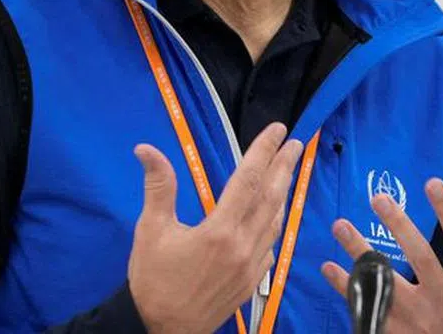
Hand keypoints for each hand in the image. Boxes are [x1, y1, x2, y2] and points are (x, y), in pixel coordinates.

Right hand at [128, 122, 304, 333]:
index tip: (277, 130)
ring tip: (289, 172)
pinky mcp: (252, 281)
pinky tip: (274, 215)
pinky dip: (275, 223)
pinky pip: (271, 244)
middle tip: (296, 143)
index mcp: (220, 230)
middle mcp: (242, 245)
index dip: (264, 151)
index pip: (248, 179)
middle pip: (271, 197)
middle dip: (285, 167)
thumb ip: (158, 187)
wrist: (163, 331)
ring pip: (275, 221)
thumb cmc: (154, 281)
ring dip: (283, 193)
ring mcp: (251, 266)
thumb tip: (147, 149)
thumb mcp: (151, 231)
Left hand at [322, 180, 442, 333]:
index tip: (432, 184)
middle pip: (421, 257)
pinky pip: (367, 306)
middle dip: (399, 226)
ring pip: (386, 281)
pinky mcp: (396, 331)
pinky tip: (330, 266)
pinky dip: (347, 287)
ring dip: (361, 252)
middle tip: (379, 198)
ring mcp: (418, 318)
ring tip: (341, 226)